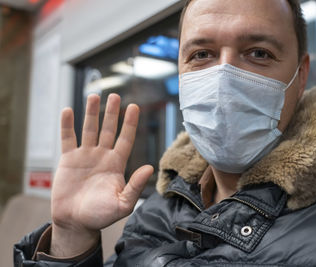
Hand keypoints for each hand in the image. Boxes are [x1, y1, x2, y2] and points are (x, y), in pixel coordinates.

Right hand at [50, 94, 152, 256]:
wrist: (75, 222)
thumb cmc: (100, 216)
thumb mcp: (122, 203)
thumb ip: (135, 186)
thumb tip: (150, 167)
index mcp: (117, 164)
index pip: (125, 139)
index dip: (129, 123)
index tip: (134, 107)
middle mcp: (102, 156)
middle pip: (108, 129)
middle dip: (112, 113)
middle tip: (115, 95)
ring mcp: (85, 156)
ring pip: (89, 129)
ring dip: (91, 113)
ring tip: (94, 96)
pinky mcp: (68, 159)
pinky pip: (68, 138)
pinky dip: (67, 125)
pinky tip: (69, 111)